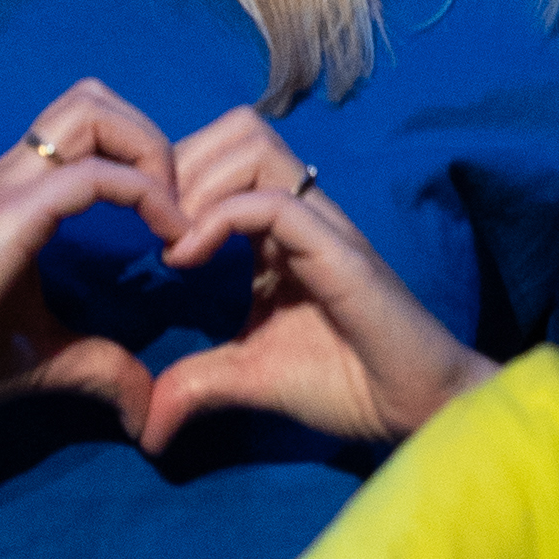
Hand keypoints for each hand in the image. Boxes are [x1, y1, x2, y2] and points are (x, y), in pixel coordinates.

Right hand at [0, 74, 190, 440]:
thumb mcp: (47, 360)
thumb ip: (101, 366)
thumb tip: (146, 409)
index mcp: (20, 196)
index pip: (90, 130)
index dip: (144, 161)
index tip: (175, 231)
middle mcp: (14, 175)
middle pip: (93, 98)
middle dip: (150, 139)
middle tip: (174, 207)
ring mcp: (10, 187)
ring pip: (92, 110)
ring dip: (148, 151)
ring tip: (170, 215)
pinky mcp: (12, 214)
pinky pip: (94, 174)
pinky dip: (145, 195)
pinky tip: (165, 243)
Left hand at [132, 118, 490, 456]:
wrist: (413, 409)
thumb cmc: (344, 383)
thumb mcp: (247, 378)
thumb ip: (195, 384)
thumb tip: (148, 429)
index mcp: (278, 228)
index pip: (223, 154)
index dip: (174, 176)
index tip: (146, 233)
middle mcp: (301, 212)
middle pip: (237, 129)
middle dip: (180, 163)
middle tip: (153, 225)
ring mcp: (321, 225)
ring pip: (254, 144)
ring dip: (198, 181)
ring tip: (174, 241)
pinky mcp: (339, 251)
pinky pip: (275, 203)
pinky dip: (220, 219)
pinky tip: (188, 261)